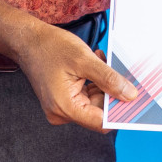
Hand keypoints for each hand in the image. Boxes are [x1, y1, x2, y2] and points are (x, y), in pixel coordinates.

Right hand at [11, 21, 138, 131]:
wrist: (28, 40)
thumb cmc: (50, 47)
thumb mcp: (84, 60)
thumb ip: (108, 79)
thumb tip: (129, 96)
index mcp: (65, 108)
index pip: (101, 121)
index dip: (119, 111)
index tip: (133, 97)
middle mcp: (62, 113)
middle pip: (98, 111)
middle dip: (109, 91)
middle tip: (111, 68)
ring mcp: (61, 107)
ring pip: (94, 102)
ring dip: (101, 83)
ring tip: (97, 61)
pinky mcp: (63, 100)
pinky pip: (86, 96)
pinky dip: (93, 82)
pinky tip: (91, 65)